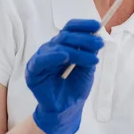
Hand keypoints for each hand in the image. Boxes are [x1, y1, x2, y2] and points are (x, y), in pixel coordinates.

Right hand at [26, 19, 102, 133]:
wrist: (66, 109)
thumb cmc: (75, 87)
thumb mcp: (87, 68)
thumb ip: (89, 53)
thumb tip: (96, 37)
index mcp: (63, 46)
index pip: (70, 29)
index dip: (83, 25)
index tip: (97, 26)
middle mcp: (51, 49)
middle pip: (66, 36)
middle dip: (85, 39)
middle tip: (99, 44)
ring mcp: (41, 58)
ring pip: (58, 47)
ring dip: (77, 50)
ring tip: (92, 59)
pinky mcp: (33, 71)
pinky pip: (41, 60)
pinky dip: (54, 56)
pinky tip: (65, 57)